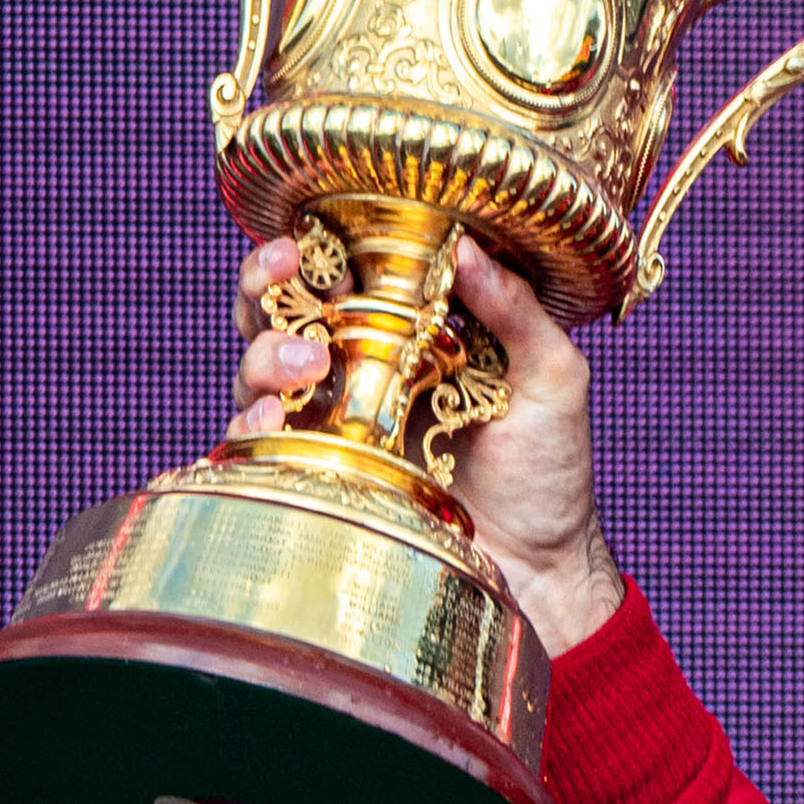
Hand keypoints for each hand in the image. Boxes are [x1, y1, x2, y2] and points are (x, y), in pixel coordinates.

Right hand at [230, 235, 626, 654]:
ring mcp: (335, 419)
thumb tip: (467, 246)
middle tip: (288, 275)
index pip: (347, 270)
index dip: (318, 245)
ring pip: (261, 364)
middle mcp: (362, 366)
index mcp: (413, 330)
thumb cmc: (551, 470)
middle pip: (283, 306)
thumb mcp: (552, 378)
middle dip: (267, 281)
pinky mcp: (320, 471)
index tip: (313, 239)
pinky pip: (259, 437)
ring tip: (306, 362)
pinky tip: (271, 416)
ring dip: (267, 350)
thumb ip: (515, 310)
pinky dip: (251, 417)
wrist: (538, 564)